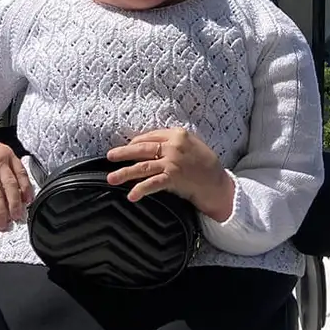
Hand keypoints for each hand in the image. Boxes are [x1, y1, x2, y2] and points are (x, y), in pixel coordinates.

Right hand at [0, 133, 33, 234]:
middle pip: (11, 186)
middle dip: (15, 204)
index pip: (21, 174)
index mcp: (8, 156)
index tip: (29, 201)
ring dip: (1, 213)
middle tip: (18, 217)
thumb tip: (19, 188)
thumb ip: (9, 166)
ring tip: (4, 226)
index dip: (27, 188)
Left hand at [106, 129, 234, 222]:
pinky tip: (131, 195)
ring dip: (125, 172)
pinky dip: (141, 189)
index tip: (125, 149)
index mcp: (177, 134)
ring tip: (111, 178)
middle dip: (123, 153)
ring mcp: (173, 162)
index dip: (135, 143)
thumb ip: (173, 143)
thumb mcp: (191, 146)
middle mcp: (173, 145)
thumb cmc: (206, 165)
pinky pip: (153, 183)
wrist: (220, 183)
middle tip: (109, 157)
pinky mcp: (174, 177)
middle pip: (142, 148)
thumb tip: (150, 146)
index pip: (150, 136)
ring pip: (143, 166)